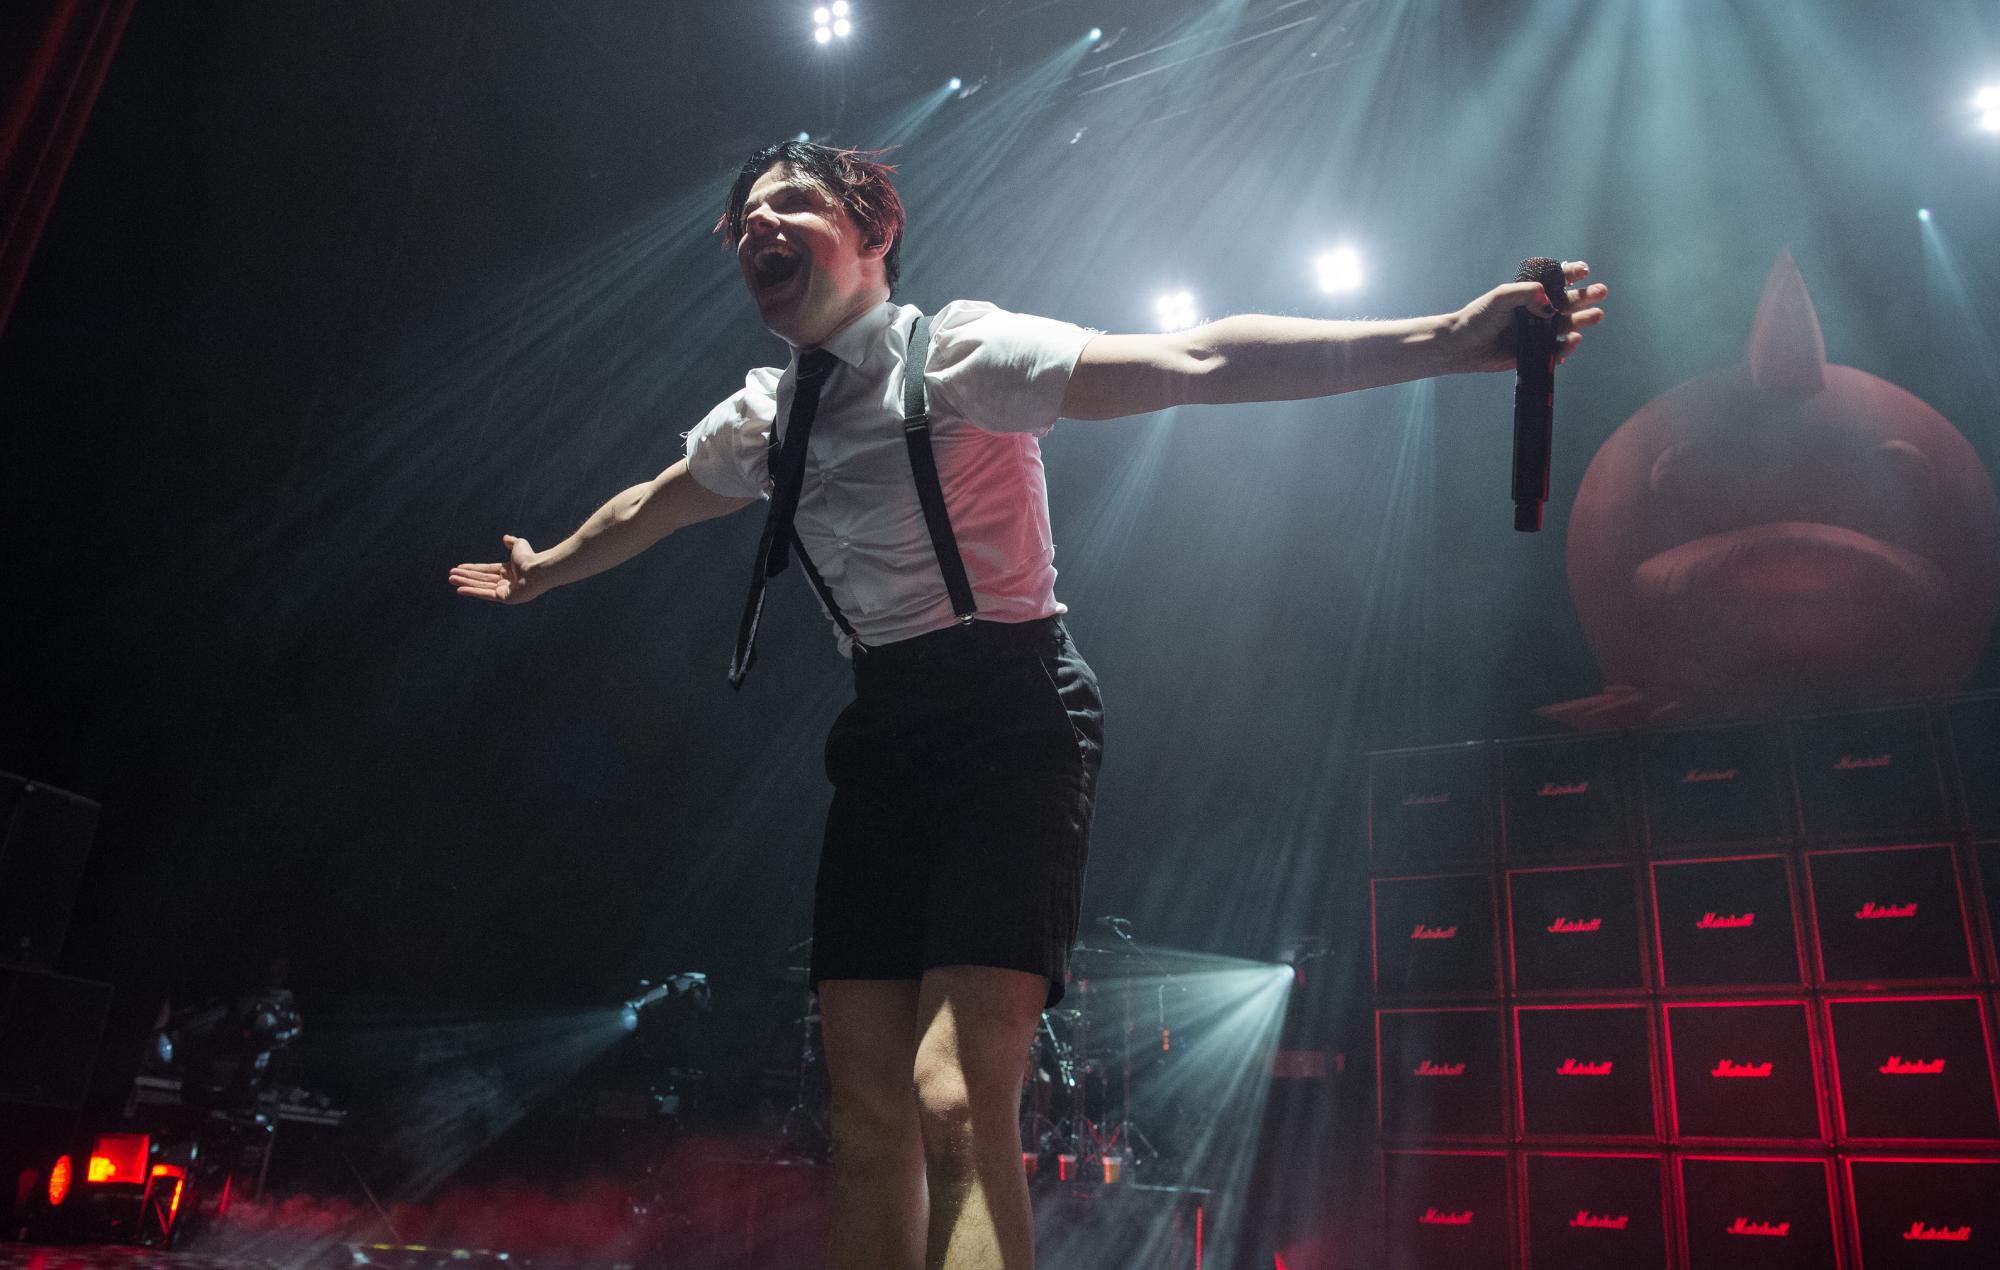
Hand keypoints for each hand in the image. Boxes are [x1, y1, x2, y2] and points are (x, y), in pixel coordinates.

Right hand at [448, 534, 539, 603]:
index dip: (472, 568)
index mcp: (508, 571)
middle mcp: (505, 581)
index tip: (459, 567)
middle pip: (481, 578)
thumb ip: (512, 542)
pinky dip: (472, 592)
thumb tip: (505, 537)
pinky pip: (485, 594)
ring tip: (451, 579)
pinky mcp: (504, 598)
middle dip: (465, 576)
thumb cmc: (530, 558)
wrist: (537, 570)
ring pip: (480, 586)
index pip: (486, 570)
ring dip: (465, 582)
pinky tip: (459, 590)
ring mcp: (504, 591)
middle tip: (450, 574)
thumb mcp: (519, 545)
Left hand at [1449, 260, 1607, 373]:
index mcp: (1530, 295)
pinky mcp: (1535, 352)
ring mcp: (1538, 333)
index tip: (1583, 270)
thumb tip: (1549, 303)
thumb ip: (1525, 293)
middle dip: (1585, 296)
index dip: (1571, 274)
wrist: (1462, 347)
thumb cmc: (1478, 318)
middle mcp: (1537, 312)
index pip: (1555, 281)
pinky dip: (1566, 346)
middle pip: (1567, 302)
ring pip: (1566, 325)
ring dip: (1582, 320)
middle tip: (1601, 291)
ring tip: (1596, 315)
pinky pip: (1556, 349)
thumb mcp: (1500, 297)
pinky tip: (1574, 339)